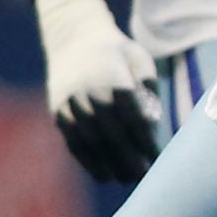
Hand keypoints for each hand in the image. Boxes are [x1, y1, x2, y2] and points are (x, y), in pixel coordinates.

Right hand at [33, 0, 161, 182]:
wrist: (73, 36)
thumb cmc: (117, 51)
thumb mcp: (139, 59)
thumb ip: (148, 89)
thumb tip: (152, 124)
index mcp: (113, 79)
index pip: (132, 118)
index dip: (144, 141)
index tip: (157, 157)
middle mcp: (89, 93)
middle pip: (110, 133)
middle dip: (127, 158)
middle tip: (143, 176)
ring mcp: (70, 103)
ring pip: (89, 141)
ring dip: (107, 164)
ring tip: (124, 180)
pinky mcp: (58, 111)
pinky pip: (72, 141)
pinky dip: (87, 161)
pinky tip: (102, 174)